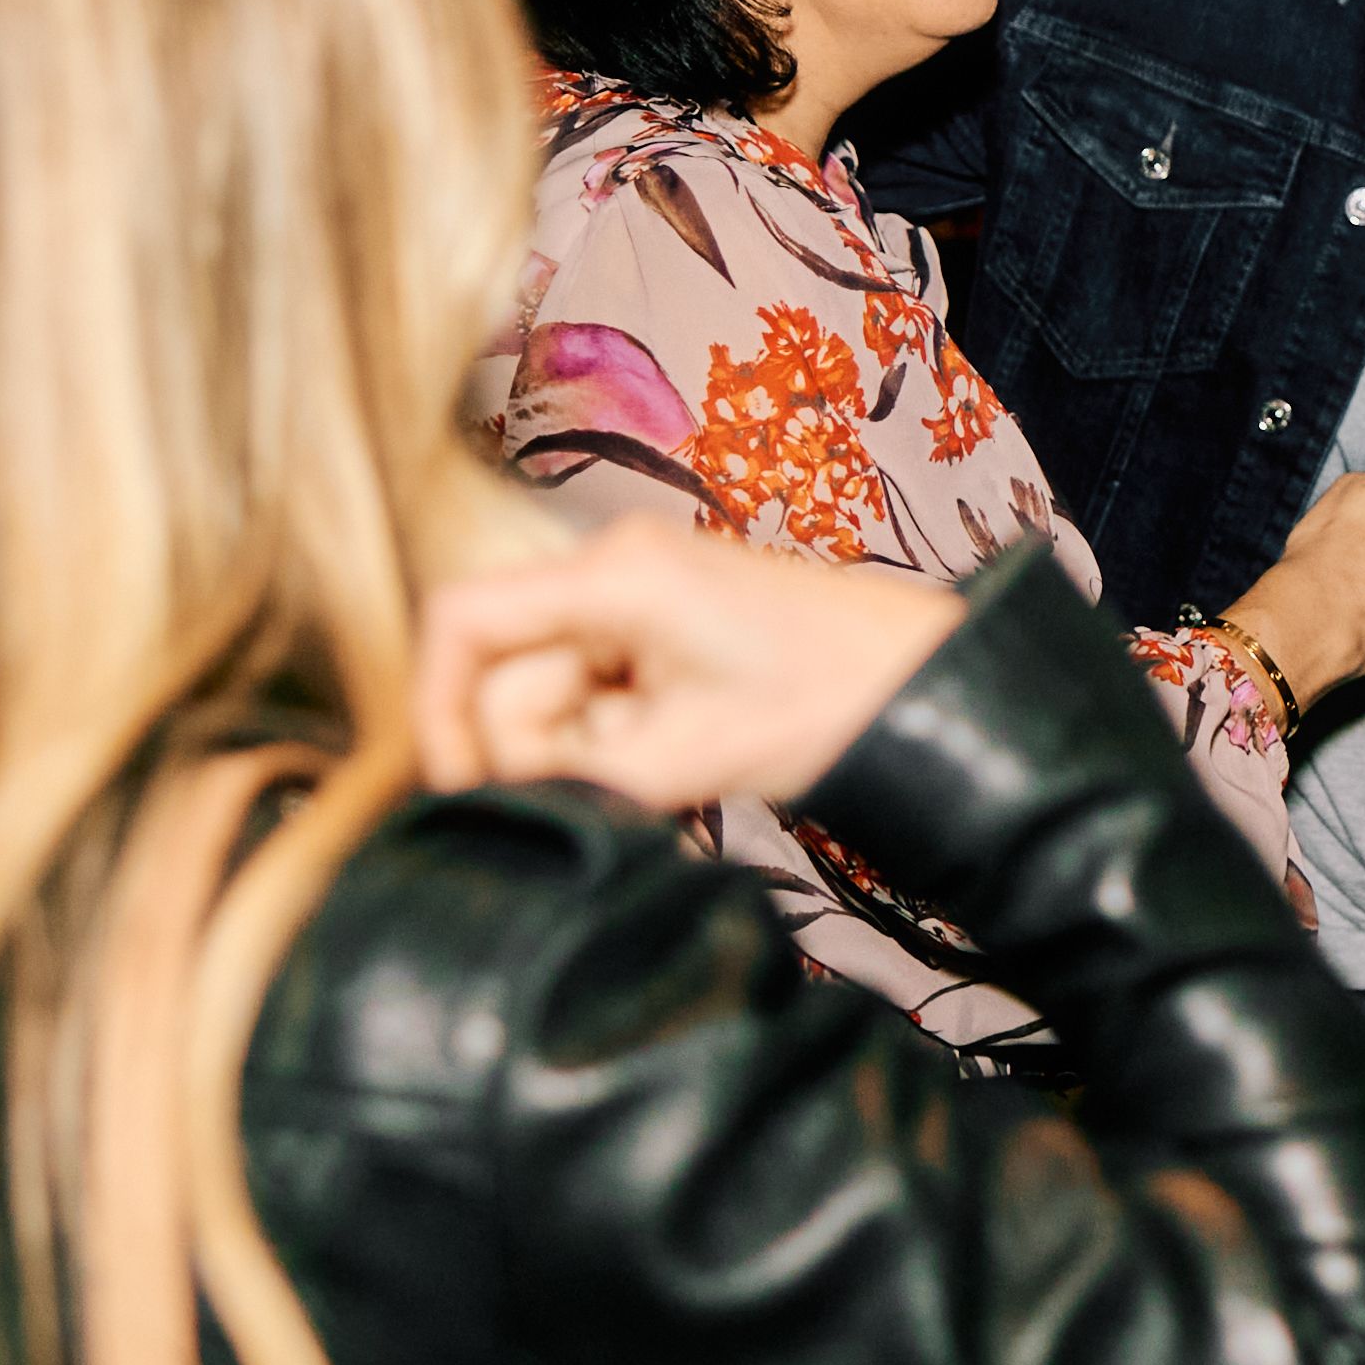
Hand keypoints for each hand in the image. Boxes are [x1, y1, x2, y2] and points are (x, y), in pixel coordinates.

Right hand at [416, 507, 954, 811]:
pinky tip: (675, 756)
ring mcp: (636, 597)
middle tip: (621, 778)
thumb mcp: (686, 756)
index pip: (461, 621)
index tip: (462, 786)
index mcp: (613, 575)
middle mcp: (612, 569)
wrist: (929, 684)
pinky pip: (591, 694)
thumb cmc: (831, 702)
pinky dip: (612, 740)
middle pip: (503, 669)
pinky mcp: (659, 631)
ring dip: (582, 748)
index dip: (435, 710)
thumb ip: (572, 776)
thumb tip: (494, 796)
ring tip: (669, 766)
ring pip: (546, 691)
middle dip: (538, 743)